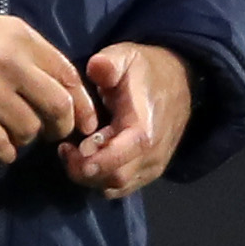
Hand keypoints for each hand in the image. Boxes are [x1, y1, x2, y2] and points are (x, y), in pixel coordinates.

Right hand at [0, 0, 97, 164]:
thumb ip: (24, 51)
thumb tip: (48, 82)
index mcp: (22, 38)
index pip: (69, 76)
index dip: (82, 104)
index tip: (83, 122)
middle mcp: (12, 62)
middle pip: (58, 107)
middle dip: (60, 128)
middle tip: (51, 135)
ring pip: (29, 129)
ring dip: (26, 140)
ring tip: (15, 138)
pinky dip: (4, 153)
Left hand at [62, 41, 193, 196]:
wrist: (179, 82)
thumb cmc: (145, 70)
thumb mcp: (126, 56)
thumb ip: (110, 63)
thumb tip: (96, 67)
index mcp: (145, 126)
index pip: (122, 154)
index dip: (95, 159)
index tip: (70, 147)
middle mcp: (153, 152)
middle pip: (115, 177)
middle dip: (84, 169)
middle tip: (65, 150)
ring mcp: (153, 165)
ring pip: (116, 187)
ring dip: (90, 176)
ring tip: (72, 154)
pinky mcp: (149, 172)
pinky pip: (121, 188)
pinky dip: (101, 180)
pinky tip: (89, 161)